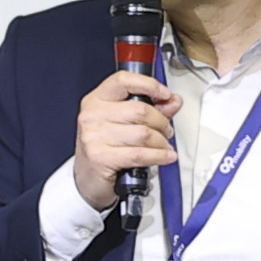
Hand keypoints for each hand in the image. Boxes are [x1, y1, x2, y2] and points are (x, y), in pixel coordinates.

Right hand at [71, 68, 180, 209]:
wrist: (87, 179)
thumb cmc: (105, 148)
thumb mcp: (124, 123)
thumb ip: (151, 109)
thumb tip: (172, 101)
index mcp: (96, 100)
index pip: (123, 81)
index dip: (148, 85)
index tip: (164, 94)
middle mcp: (92, 115)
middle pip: (140, 110)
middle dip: (162, 122)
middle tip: (166, 131)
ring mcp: (93, 136)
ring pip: (143, 134)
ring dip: (161, 142)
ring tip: (163, 146)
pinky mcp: (100, 157)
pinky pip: (140, 154)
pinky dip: (159, 156)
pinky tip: (165, 156)